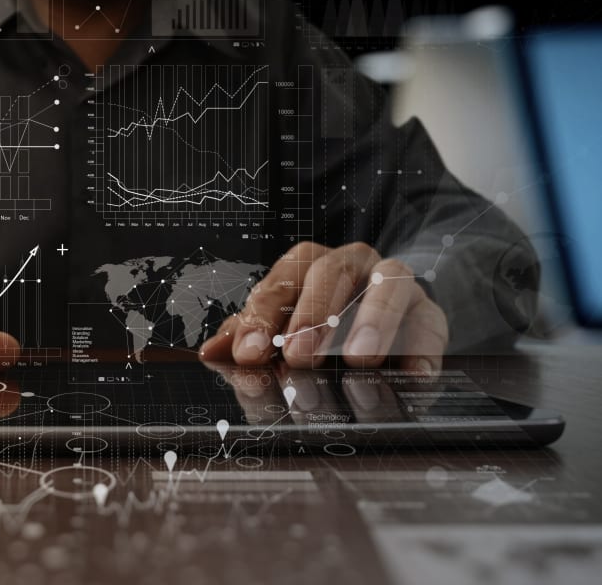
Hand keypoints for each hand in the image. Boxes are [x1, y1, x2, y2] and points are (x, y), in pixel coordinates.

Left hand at [199, 241, 447, 373]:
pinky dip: (422, 351)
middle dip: (312, 316)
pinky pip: (430, 326)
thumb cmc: (321, 330)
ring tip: (358, 360)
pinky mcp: (430, 315)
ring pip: (389, 283)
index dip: (262, 318)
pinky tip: (411, 375)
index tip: (248, 355)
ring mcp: (395, 285)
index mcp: (307, 266)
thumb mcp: (280, 333)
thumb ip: (247, 341)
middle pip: (330, 273)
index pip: (280, 282)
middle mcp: (352, 264)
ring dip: (373, 320)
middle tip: (297, 356)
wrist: (387, 330)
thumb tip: (210, 352)